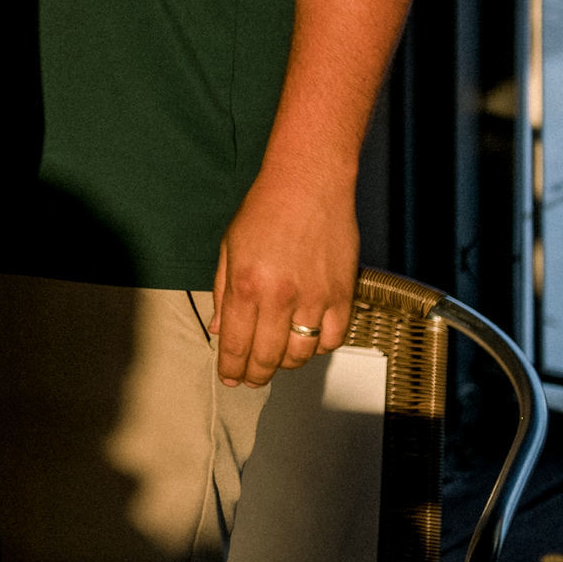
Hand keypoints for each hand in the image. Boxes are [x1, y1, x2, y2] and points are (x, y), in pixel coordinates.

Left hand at [210, 164, 357, 386]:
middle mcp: (281, 297)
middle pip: (268, 356)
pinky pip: (333, 339)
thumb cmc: (265, 209)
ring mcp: (315, 299)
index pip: (236, 342)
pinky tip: (307, 341)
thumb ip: (222, 292)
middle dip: (256, 374)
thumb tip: (220, 329)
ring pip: (301, 353)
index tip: (230, 376)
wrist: (308, 184)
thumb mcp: (229, 248)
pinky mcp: (343, 296)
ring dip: (286, 362)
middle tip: (250, 377)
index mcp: (246, 284)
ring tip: (276, 358)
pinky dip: (319, 347)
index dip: (232, 366)